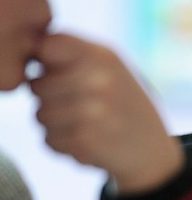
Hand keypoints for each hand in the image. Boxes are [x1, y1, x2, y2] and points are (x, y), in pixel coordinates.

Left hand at [30, 33, 183, 193]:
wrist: (154, 153)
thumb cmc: (125, 108)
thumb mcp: (110, 71)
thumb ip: (73, 56)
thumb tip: (30, 55)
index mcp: (104, 56)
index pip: (47, 46)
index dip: (45, 63)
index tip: (60, 76)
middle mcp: (99, 79)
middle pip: (37, 85)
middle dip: (50, 100)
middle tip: (81, 110)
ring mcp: (93, 109)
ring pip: (40, 114)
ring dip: (56, 125)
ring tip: (87, 127)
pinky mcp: (86, 139)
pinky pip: (49, 140)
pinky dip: (64, 146)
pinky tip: (90, 144)